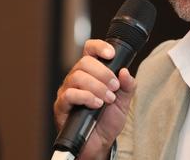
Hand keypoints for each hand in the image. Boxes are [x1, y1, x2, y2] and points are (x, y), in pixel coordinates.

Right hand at [54, 39, 135, 158]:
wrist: (99, 144)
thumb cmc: (108, 120)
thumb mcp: (124, 102)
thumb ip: (128, 86)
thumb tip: (125, 71)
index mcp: (91, 73)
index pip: (90, 50)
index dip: (99, 47)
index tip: (111, 54)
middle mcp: (77, 78)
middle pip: (84, 62)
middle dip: (103, 73)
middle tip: (114, 87)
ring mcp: (67, 91)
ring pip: (77, 76)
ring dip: (97, 87)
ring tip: (107, 99)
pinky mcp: (61, 106)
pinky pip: (70, 94)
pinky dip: (86, 97)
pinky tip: (96, 104)